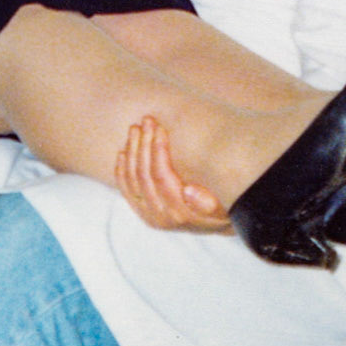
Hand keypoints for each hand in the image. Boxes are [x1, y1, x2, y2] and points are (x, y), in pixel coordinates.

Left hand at [114, 117, 230, 232]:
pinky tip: (122, 152)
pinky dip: (121, 170)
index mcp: (179, 212)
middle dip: (144, 144)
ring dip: (132, 151)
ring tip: (135, 129)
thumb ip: (209, 204)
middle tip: (147, 120)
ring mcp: (149, 215)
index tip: (159, 128)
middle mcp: (160, 216)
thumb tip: (188, 191)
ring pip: (132, 180)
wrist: (217, 225)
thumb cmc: (223, 210)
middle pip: (143, 175)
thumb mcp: (224, 208)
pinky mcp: (142, 212)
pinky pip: (126, 190)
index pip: (161, 175)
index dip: (157, 149)